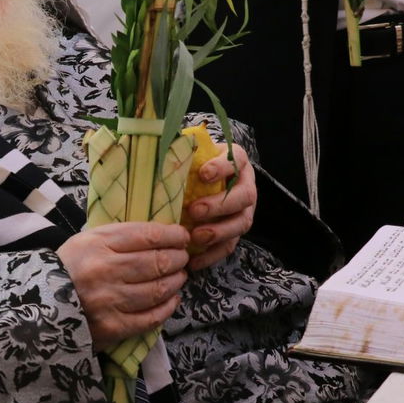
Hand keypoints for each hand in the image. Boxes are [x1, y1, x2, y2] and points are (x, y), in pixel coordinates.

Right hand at [57, 222, 189, 351]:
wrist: (39, 307)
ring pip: (158, 289)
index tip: (182, 237)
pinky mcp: (112, 327)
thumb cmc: (69, 268)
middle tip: (183, 258)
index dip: (173, 235)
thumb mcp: (87, 241)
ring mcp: (109, 301)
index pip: (148, 235)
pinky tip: (172, 300)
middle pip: (157, 262)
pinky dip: (167, 307)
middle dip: (178, 258)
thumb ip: (120, 237)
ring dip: (176, 282)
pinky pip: (150, 317)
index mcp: (97, 243)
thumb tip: (162, 235)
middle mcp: (105, 270)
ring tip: (179, 277)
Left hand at [184, 144, 255, 270]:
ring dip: (219, 232)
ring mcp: (244, 210)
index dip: (222, 167)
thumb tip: (157, 142)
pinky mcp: (236, 231)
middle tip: (194, 210)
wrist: (202, 180)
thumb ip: (181, 147)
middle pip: (244, 196)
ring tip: (196, 237)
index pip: (235, 160)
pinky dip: (213, 255)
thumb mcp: (190, 150)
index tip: (203, 174)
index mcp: (236, 161)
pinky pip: (230, 245)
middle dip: (220, 205)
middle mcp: (246, 185)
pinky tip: (194, 261)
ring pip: (241, 223)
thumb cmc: (193, 163)